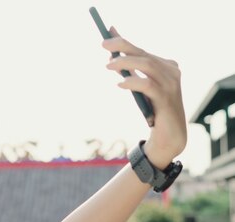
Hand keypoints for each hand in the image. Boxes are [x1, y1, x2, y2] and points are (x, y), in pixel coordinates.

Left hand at [103, 27, 186, 168]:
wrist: (169, 136)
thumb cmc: (153, 110)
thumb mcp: (140, 88)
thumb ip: (130, 72)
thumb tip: (111, 58)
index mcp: (166, 66)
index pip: (142, 50)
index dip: (124, 41)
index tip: (108, 32)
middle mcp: (172, 72)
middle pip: (144, 55)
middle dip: (123, 46)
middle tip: (103, 44)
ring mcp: (171, 85)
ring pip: (148, 65)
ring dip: (126, 62)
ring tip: (108, 65)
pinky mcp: (167, 100)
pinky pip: (149, 85)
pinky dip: (133, 82)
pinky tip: (120, 83)